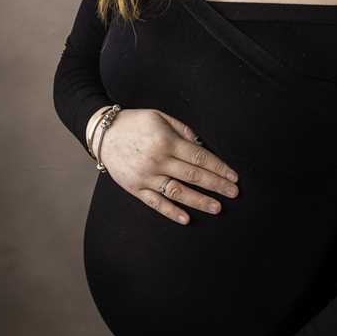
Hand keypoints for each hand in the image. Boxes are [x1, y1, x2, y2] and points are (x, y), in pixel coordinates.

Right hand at [97, 108, 239, 225]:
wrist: (102, 133)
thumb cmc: (134, 123)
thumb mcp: (160, 117)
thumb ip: (183, 130)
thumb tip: (202, 145)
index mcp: (166, 141)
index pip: (199, 157)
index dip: (219, 167)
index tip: (233, 176)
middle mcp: (157, 160)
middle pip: (193, 176)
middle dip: (217, 185)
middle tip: (234, 193)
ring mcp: (145, 176)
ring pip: (177, 192)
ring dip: (199, 201)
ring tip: (217, 207)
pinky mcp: (134, 188)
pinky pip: (155, 203)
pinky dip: (171, 212)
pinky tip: (186, 218)